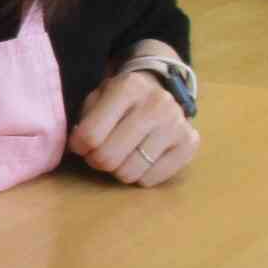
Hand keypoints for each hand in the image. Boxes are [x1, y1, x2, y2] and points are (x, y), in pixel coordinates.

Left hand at [68, 69, 198, 185]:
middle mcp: (156, 104)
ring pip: (130, 171)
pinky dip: (140, 176)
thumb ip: (84, 120)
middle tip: (98, 154)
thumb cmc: (120, 100)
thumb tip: (77, 148)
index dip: (79, 146)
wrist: (160, 91)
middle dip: (97, 161)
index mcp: (128, 88)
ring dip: (118, 170)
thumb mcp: (98, 97)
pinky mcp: (190, 143)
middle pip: (109, 156)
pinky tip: (141, 160)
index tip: (80, 145)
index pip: (90, 135)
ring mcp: (177, 124)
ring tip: (121, 155)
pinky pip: (152, 179)